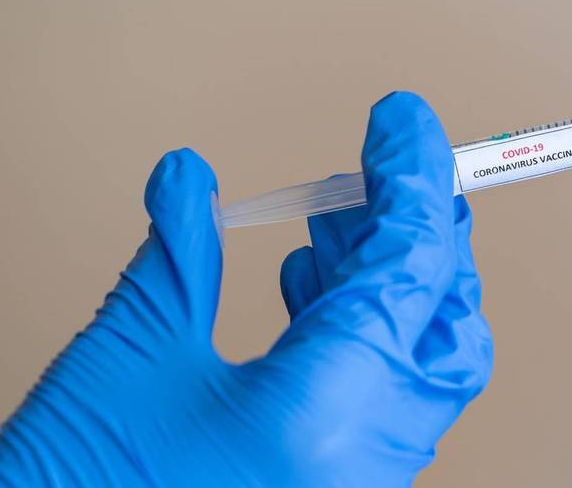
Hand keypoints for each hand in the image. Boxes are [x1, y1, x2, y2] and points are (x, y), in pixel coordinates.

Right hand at [0, 92, 490, 486]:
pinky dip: (362, 335)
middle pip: (443, 323)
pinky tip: (310, 289)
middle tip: (385, 174)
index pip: (411, 268)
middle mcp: (363, 463)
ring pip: (421, 366)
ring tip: (334, 222)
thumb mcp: (128, 357)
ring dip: (385, 282)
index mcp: (325, 416)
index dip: (415, 179)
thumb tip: (192, 178)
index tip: (404, 120)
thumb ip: (178, 254)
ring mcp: (354, 487)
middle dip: (420, 238)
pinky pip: (381, 405)